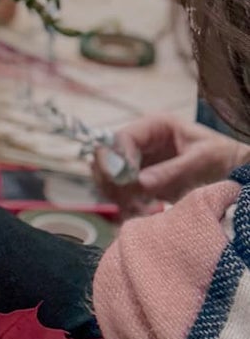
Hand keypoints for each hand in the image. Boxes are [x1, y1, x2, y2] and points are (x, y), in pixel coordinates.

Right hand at [95, 112, 246, 209]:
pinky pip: (117, 191)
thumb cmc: (221, 158)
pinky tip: (141, 212)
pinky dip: (123, 204)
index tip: (128, 181)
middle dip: (113, 179)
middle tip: (128, 199)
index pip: (122, 138)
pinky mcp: (137, 180)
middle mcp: (140, 141)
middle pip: (106, 156)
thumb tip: (140, 182)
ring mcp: (136, 161)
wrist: (231, 172)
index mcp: (155, 126)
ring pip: (107, 176)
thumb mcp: (201, 161)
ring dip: (116, 195)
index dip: (119, 159)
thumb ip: (172, 170)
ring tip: (139, 209)